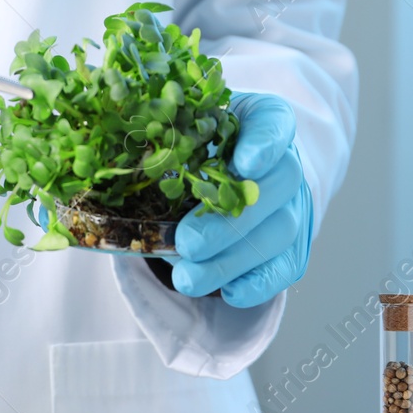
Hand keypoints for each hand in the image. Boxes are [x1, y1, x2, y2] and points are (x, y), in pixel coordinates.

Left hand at [168, 92, 312, 306]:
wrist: (216, 181)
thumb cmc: (191, 151)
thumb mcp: (175, 132)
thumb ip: (160, 137)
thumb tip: (119, 164)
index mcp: (261, 120)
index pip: (274, 122)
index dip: (264, 144)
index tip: (244, 164)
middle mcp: (285, 161)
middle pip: (279, 185)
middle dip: (231, 219)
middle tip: (187, 242)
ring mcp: (293, 206)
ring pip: (278, 233)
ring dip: (232, 260)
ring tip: (187, 278)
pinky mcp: (291, 246)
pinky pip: (286, 267)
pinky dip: (259, 283)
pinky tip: (230, 292)